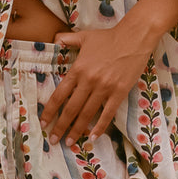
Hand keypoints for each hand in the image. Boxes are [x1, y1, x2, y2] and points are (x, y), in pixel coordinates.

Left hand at [41, 0, 177, 145]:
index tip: (44, 122)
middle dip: (60, 126)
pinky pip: (108, 113)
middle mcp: (89, 81)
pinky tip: (92, 137)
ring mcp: (104, 88)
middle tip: (53, 140)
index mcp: (78, 69)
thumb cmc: (108, 37)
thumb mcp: (84, 36)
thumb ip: (67, 39)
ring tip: (69, 142)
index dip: (50, 111)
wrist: (133, 37)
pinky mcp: (119, 92)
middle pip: (71, 108)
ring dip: (77, 130)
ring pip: (87, 114)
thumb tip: (54, 40)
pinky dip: (99, 127)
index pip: (59, 94)